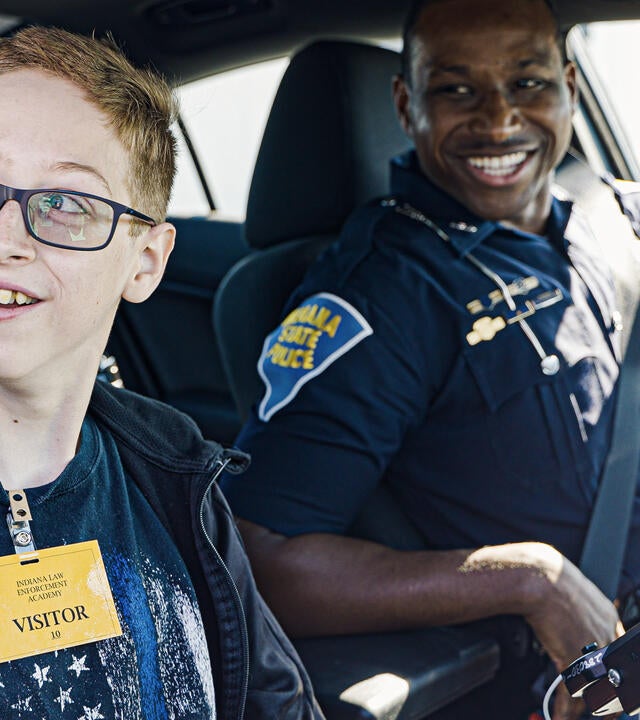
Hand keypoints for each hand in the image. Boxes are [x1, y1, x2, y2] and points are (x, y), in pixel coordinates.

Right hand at [523, 545, 623, 719]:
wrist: (537, 576)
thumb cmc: (546, 575)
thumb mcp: (569, 588)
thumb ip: (574, 605)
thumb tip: (563, 609)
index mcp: (607, 615)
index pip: (618, 652)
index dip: (612, 671)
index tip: (606, 682)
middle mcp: (607, 633)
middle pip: (613, 676)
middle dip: (605, 697)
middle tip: (599, 709)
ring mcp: (594, 648)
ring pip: (595, 689)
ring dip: (583, 708)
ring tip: (574, 715)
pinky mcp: (575, 659)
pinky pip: (573, 693)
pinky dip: (566, 709)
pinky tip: (560, 715)